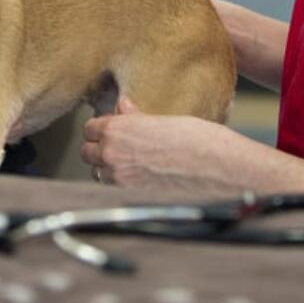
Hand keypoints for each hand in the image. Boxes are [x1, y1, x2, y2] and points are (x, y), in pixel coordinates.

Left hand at [80, 97, 241, 192]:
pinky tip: (135, 177)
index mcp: (118, 129)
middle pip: (87, 152)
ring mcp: (120, 177)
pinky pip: (112, 188)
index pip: (89, 128)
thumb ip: (135, 117)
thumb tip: (122, 106)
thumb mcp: (161, 120)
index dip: (99, 128)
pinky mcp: (132, 196)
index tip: (108, 129)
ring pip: (97, 172)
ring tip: (125, 162)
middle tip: (114, 146)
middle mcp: (113, 154)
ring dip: (106, 167)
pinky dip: (118, 183)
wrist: (216, 167)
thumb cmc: (195, 138)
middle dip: (97, 148)